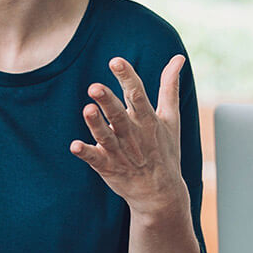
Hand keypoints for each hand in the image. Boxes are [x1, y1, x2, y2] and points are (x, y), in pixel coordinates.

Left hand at [71, 55, 188, 217]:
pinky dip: (86, 153)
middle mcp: (133, 135)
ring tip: (87, 109)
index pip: (137, 95)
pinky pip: (95, 159)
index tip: (116, 61)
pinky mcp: (108, 167)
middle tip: (94, 87)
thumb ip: (170, 87)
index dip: (127, 78)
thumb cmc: (165, 151)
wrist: (162, 194)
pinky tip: (74, 145)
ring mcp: (120, 152)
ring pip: (106, 136)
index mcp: (148, 120)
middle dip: (108, 102)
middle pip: (119, 116)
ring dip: (96, 124)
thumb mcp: (171, 119)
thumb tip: (178, 58)